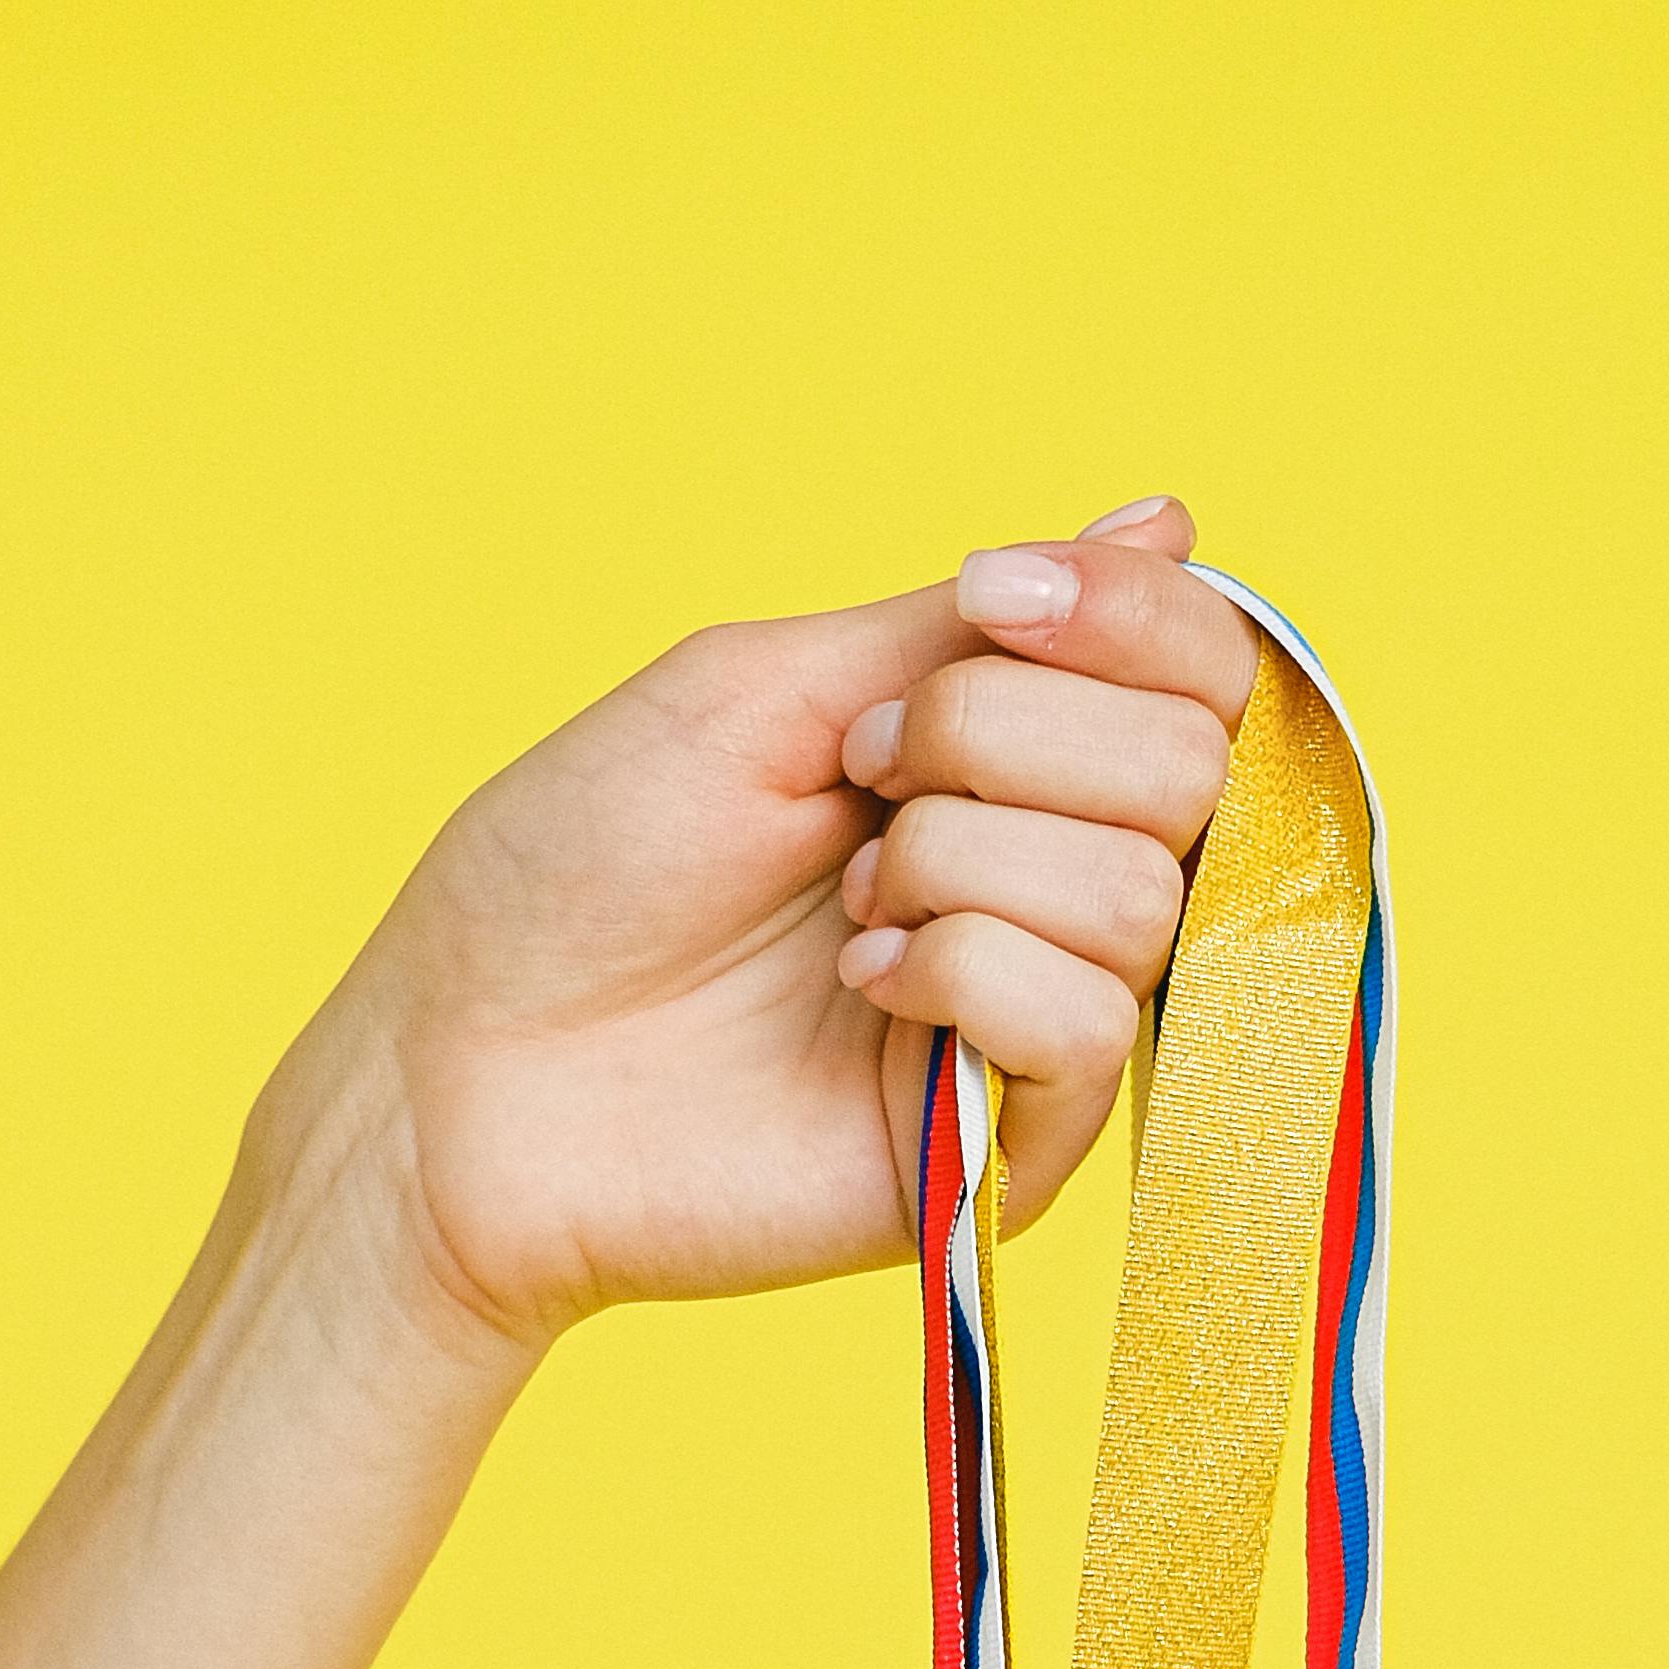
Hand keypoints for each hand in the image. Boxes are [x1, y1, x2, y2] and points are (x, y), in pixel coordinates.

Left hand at [276, 502, 1263, 1361]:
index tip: (993, 601)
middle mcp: (1051, 886)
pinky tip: (862, 989)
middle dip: (1006, 737)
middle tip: (856, 780)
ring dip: (964, 860)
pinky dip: (965, 973)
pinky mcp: (1012, 1150)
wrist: (469, 1071)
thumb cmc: (584, 866)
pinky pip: (1087, 1027)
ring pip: (1141, 893)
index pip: (1200, 674)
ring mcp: (1040, 1023)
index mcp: (1010, 764)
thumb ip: (969, 627)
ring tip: (843, 905)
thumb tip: (1170, 518)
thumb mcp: (777, 687)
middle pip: (1190, 769)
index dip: (1135, 616)